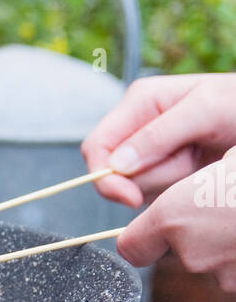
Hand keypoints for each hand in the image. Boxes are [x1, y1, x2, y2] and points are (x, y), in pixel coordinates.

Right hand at [82, 74, 235, 206]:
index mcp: (139, 102)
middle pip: (116, 173)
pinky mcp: (165, 171)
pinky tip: (198, 172)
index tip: (131, 199)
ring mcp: (151, 152)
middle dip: (151, 177)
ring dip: (170, 183)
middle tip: (189, 162)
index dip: (106, 177)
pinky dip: (177, 191)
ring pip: (137, 187)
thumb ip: (158, 135)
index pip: (97, 146)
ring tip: (199, 161)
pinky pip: (156, 195)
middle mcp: (139, 127)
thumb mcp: (204, 111)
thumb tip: (116, 165)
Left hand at [115, 149, 235, 288]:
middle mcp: (190, 253)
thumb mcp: (229, 158)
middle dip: (196, 235)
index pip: (130, 247)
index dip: (140, 238)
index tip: (154, 228)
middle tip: (223, 208)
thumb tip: (193, 189)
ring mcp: (221, 276)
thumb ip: (196, 183)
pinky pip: (235, 271)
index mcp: (175, 216)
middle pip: (178, 252)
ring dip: (223, 246)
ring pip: (211, 263)